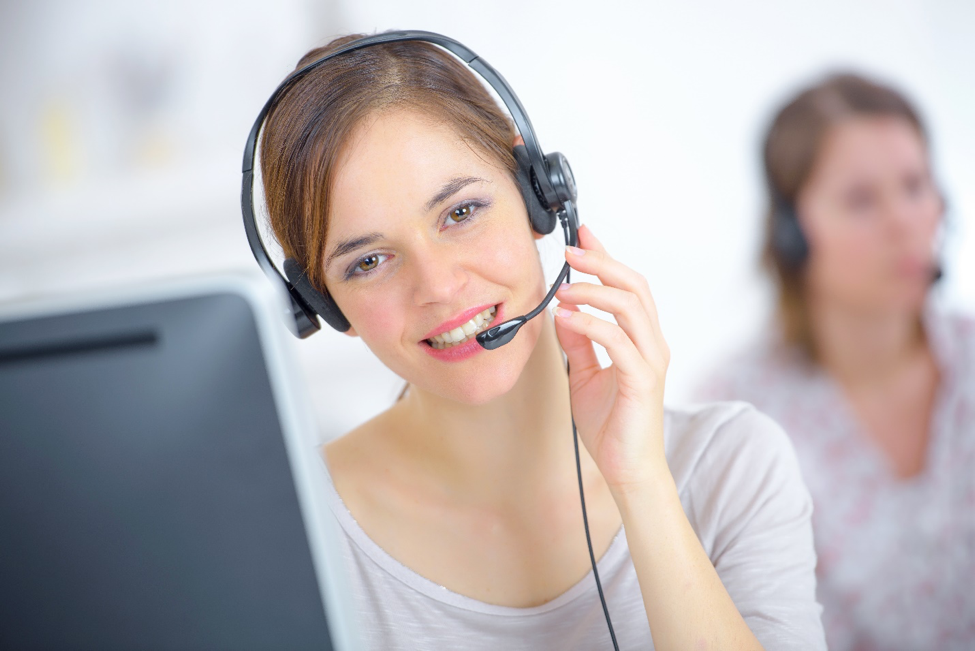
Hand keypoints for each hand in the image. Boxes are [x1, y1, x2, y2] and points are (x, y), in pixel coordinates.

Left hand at [553, 224, 669, 493]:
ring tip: (563, 288)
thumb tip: (563, 312)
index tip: (583, 233)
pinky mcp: (642, 381)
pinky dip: (591, 325)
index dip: (607, 257)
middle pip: (635, 287)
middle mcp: (652, 344)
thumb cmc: (610, 425)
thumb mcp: (584, 374)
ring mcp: (650, 361)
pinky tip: (567, 319)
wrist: (626, 469)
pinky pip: (618, 342)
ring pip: (630, 307)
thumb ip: (578, 343)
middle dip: (602, 262)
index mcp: (641, 339)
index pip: (628, 287)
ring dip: (594, 291)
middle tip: (571, 248)